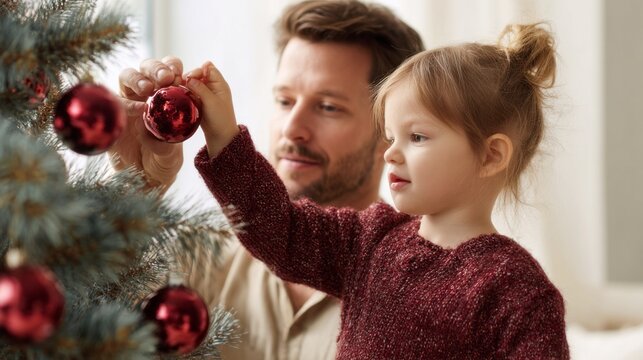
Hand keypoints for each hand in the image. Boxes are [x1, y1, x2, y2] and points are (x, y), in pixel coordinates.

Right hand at [109, 56, 184, 190]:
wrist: (144, 177)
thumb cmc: (163, 158)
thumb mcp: (172, 152)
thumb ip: (168, 142)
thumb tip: (159, 128)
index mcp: (166, 95)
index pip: (168, 70)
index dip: (173, 66)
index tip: (180, 73)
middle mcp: (145, 94)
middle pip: (147, 68)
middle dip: (156, 68)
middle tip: (165, 77)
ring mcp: (126, 101)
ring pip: (127, 76)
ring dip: (138, 78)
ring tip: (147, 88)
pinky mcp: (111, 113)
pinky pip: (112, 100)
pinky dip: (125, 103)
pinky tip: (137, 109)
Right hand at [183, 62, 239, 157]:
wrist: (220, 136)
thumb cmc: (220, 119)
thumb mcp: (211, 102)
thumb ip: (200, 88)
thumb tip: (189, 77)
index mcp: (220, 84)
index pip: (208, 68)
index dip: (198, 71)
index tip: (189, 78)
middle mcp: (212, 86)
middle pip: (198, 74)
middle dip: (189, 77)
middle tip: (181, 84)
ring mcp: (205, 94)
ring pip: (193, 83)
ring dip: (186, 85)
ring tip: (178, 89)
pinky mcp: (199, 101)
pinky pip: (190, 92)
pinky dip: (185, 92)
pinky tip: (178, 95)